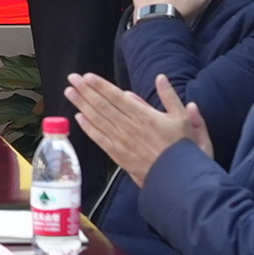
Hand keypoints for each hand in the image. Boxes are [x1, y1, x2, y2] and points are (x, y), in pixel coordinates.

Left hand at [61, 70, 207, 181]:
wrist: (178, 178)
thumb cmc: (183, 148)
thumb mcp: (184, 118)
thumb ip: (170, 97)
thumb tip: (161, 78)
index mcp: (144, 116)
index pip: (117, 97)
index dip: (101, 86)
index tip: (87, 76)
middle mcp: (129, 127)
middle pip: (103, 106)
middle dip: (86, 91)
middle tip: (72, 78)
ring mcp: (121, 142)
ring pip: (98, 120)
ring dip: (82, 105)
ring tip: (69, 93)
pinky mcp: (118, 155)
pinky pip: (99, 139)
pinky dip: (88, 128)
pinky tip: (79, 118)